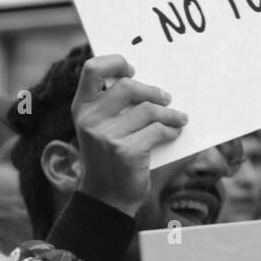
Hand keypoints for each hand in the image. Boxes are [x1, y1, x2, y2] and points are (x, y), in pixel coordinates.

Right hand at [70, 55, 186, 216]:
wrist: (106, 198)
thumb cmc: (109, 158)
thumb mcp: (99, 129)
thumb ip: (111, 106)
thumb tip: (146, 82)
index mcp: (81, 109)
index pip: (91, 69)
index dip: (115, 62)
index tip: (132, 71)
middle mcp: (90, 120)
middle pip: (127, 86)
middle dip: (152, 91)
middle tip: (165, 97)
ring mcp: (107, 136)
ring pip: (149, 110)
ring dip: (170, 113)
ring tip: (178, 119)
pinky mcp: (127, 151)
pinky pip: (158, 130)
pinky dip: (171, 131)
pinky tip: (173, 134)